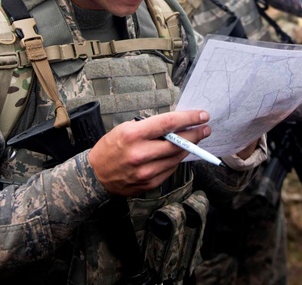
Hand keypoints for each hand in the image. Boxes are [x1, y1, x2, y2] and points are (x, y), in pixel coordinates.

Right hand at [88, 110, 210, 195]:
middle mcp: (140, 154)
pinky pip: (170, 170)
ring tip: (196, 139)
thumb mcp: (125, 128)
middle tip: (206, 128)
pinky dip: (176, 160)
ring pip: (176, 157)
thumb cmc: (111, 147)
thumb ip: (150, 127)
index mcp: (133, 135)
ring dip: (189, 147)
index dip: (189, 118)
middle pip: (177, 143)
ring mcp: (145, 172)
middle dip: (195, 134)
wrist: (95, 175)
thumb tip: (175, 124)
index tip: (202, 115)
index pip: (168, 123)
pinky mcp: (149, 184)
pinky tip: (179, 153)